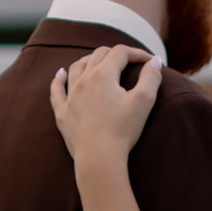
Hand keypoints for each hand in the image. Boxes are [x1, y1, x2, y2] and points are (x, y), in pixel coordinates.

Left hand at [51, 44, 162, 176]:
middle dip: (115, 54)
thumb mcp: (144, 101)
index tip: (150, 61)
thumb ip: (151, 77)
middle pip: (98, 55)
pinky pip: (57, 91)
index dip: (137, 53)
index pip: (120, 52)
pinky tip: (60, 74)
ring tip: (98, 61)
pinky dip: (59, 79)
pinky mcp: (62, 113)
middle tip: (129, 62)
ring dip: (89, 60)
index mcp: (103, 74)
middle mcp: (84, 80)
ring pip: (76, 67)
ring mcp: (70, 96)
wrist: (99, 158)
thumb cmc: (123, 130)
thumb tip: (154, 61)